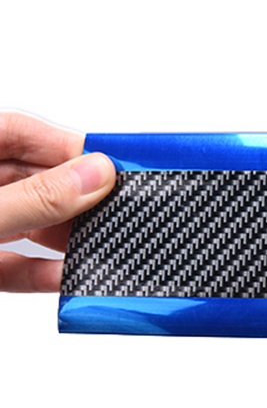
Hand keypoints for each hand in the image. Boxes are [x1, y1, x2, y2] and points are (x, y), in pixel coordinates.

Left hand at [0, 112, 115, 291]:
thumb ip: (32, 200)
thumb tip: (95, 175)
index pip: (18, 132)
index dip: (66, 144)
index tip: (110, 162)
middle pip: (30, 178)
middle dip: (74, 195)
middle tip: (115, 205)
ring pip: (25, 222)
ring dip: (63, 236)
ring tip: (99, 241)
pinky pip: (11, 261)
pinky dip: (38, 271)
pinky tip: (67, 275)